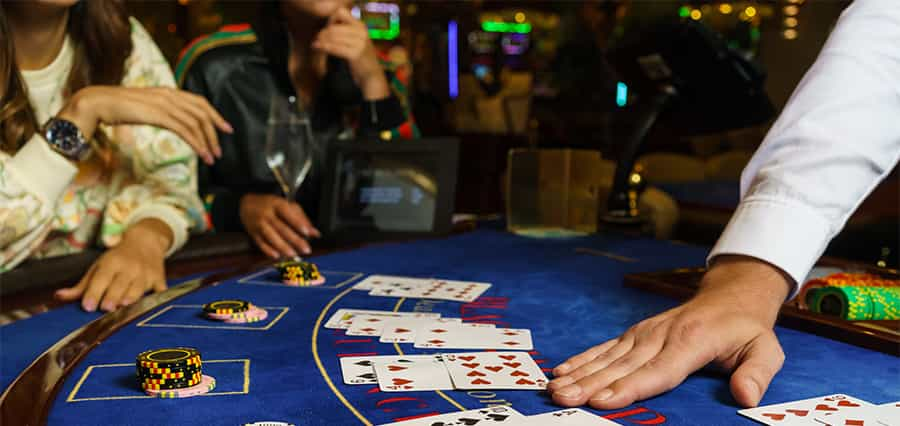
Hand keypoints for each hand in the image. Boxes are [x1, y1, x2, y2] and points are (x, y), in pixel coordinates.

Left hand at [55, 218, 172, 311]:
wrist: (146, 241)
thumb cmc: (118, 258)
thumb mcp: (98, 266)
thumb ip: (81, 286)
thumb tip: (58, 296)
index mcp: (112, 263)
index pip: (101, 279)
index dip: (94, 293)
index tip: (87, 306)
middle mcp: (129, 267)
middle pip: (120, 285)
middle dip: (112, 297)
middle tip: (105, 308)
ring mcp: (146, 274)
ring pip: (138, 289)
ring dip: (131, 298)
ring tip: (123, 306)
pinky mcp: (159, 280)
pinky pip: (159, 291)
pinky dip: (156, 298)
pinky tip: (151, 305)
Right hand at [56, 86, 232, 164]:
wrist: (97, 103)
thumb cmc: (117, 108)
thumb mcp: (145, 107)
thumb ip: (161, 111)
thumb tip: (172, 122)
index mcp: (168, 91)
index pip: (199, 101)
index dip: (215, 114)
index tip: (226, 128)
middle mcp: (169, 95)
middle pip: (202, 112)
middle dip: (215, 131)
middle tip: (221, 149)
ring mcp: (164, 103)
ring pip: (196, 123)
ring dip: (207, 142)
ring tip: (212, 158)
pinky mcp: (158, 114)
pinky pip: (184, 129)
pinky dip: (196, 142)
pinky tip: (201, 153)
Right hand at [239, 193, 320, 258]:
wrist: (246, 204)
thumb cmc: (271, 206)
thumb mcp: (287, 206)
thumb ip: (302, 219)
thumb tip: (315, 233)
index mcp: (277, 204)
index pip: (288, 213)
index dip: (297, 223)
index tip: (307, 232)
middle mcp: (266, 214)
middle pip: (281, 227)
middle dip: (294, 239)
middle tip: (306, 249)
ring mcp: (259, 224)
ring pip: (270, 236)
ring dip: (282, 247)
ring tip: (293, 254)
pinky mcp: (253, 233)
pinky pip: (261, 243)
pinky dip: (268, 250)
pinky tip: (277, 256)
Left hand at [312, 7, 389, 98]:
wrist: (371, 74)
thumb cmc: (361, 57)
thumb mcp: (357, 39)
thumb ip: (345, 31)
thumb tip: (325, 27)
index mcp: (361, 26)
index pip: (341, 13)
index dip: (331, 19)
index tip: (327, 29)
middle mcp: (361, 32)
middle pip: (335, 27)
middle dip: (323, 32)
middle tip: (317, 38)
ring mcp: (359, 43)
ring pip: (333, 37)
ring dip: (322, 40)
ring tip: (316, 43)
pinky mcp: (355, 54)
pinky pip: (335, 48)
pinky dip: (324, 47)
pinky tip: (318, 47)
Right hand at [548, 256, 791, 409]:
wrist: (730, 296)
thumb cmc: (747, 330)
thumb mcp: (767, 350)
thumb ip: (756, 374)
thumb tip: (745, 397)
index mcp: (691, 341)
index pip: (658, 370)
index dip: (629, 387)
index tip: (604, 400)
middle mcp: (661, 335)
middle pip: (623, 366)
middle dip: (591, 384)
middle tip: (564, 399)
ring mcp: (644, 333)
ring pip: (608, 357)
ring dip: (580, 374)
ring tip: (556, 389)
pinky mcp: (635, 334)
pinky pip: (605, 349)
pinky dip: (582, 360)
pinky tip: (562, 371)